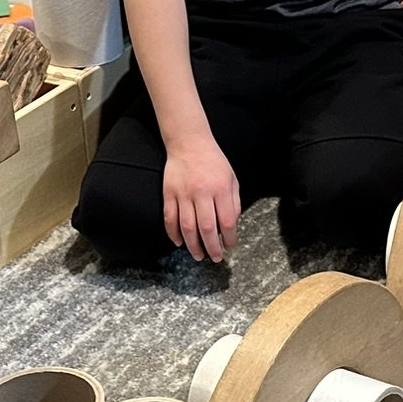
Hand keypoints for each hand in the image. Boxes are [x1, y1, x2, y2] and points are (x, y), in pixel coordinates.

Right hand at [163, 135, 240, 262]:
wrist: (188, 143)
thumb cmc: (213, 162)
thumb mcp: (231, 179)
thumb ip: (234, 202)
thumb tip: (231, 226)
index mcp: (220, 189)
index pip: (227, 221)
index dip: (229, 238)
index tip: (229, 246)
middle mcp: (202, 193)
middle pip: (207, 228)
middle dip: (211, 247)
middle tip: (215, 258)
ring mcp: (183, 194)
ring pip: (187, 226)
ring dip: (193, 245)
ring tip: (198, 256)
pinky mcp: (169, 194)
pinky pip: (170, 218)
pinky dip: (173, 233)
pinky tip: (179, 242)